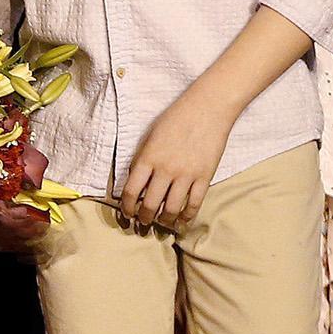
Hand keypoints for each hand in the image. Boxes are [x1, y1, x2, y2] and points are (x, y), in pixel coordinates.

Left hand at [118, 87, 234, 227]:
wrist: (207, 109)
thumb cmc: (175, 118)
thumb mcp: (150, 136)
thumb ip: (142, 159)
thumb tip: (135, 181)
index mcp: (147, 158)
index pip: (131, 191)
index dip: (126, 207)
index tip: (126, 214)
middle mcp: (165, 169)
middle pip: (150, 204)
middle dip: (144, 218)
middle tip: (142, 223)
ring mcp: (186, 175)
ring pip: (171, 209)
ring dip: (164, 220)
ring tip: (161, 224)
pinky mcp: (204, 177)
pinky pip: (194, 203)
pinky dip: (187, 216)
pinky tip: (182, 221)